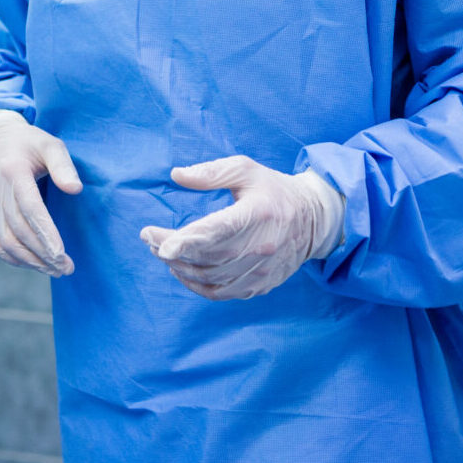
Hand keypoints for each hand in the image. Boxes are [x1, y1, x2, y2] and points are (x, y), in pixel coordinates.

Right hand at [0, 109, 81, 275]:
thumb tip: (75, 190)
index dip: (45, 233)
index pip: (29, 208)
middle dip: (42, 254)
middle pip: (17, 230)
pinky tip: (34, 264)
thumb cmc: (28, 144)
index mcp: (13, 170)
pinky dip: (13, 259)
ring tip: (54, 270)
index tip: (61, 254)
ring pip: (4, 242)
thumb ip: (63, 165)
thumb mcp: (50, 144)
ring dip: (29, 261)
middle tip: (66, 268)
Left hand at [141, 156, 345, 299]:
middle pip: (206, 256)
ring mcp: (261, 271)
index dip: (183, 240)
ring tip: (160, 251)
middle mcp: (261, 248)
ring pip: (210, 277)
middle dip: (171, 250)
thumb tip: (177, 174)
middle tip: (149, 238)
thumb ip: (211, 172)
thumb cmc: (273, 190)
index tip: (154, 238)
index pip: (214, 232)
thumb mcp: (246, 169)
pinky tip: (181, 270)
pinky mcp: (261, 285)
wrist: (314, 220)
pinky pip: (221, 293)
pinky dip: (196, 285)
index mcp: (257, 215)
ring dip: (179, 267)